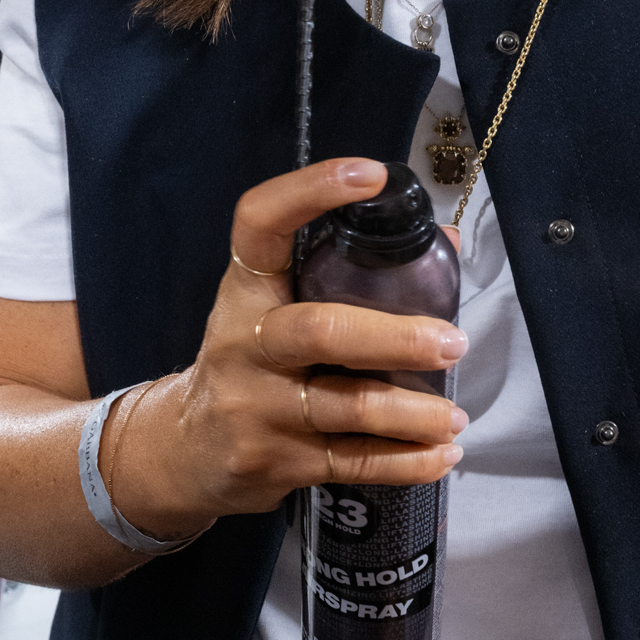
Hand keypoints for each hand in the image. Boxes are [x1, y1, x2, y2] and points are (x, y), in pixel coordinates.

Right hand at [107, 156, 467, 540]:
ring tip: (455, 413)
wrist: (185, 451)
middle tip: (452, 342)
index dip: (312, 191)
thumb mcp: (274, 310)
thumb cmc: (251, 363)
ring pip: (347, 407)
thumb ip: (349, 275)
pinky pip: (352, 462)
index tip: (372, 177)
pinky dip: (406, 462)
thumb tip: (445, 241)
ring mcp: (257, 408)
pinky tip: (442, 453)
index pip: (262, 224)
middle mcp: (244, 344)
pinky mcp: (275, 463)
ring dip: (413, 412)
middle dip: (395, 336)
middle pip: (320, 331)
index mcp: (246, 290)